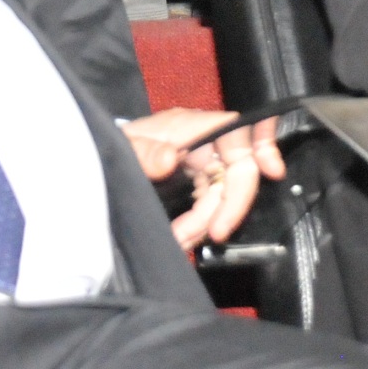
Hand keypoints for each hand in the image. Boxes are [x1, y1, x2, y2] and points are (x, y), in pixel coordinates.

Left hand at [121, 110, 284, 249]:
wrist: (95, 156)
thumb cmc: (111, 143)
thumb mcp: (122, 147)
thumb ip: (144, 152)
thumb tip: (170, 159)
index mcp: (189, 126)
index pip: (237, 127)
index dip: (262, 143)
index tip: (272, 171)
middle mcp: (201, 142)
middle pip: (236, 170)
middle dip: (230, 205)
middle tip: (214, 235)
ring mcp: (198, 162)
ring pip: (223, 193)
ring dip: (208, 222)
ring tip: (183, 241)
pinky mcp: (193, 181)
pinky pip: (209, 203)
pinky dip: (201, 224)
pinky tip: (185, 238)